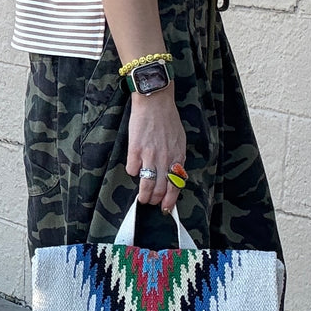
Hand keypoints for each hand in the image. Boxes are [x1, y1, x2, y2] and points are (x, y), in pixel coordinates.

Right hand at [126, 88, 186, 212]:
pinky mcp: (135, 151)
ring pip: (146, 185)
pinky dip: (132, 172)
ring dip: (144, 196)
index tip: (167, 207)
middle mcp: (165, 160)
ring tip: (141, 199)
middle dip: (156, 201)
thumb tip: (175, 173)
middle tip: (151, 202)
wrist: (155, 102)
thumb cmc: (167, 119)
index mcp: (177, 157)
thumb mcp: (179, 140)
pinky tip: (133, 168)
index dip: (171, 200)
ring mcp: (150, 156)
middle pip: (161, 189)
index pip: (176, 185)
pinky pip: (132, 170)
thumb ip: (177, 157)